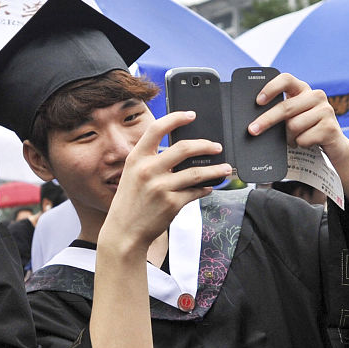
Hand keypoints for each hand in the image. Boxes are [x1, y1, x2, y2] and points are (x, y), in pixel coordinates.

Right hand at [102, 111, 230, 250]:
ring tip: (224, 168)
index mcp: (136, 159)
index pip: (157, 129)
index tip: (191, 115)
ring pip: (197, 172)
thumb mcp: (132, 175)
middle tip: (216, 146)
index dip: (176, 118)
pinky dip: (206, 189)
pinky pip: (196, 192)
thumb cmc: (130, 202)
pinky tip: (209, 187)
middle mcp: (148, 170)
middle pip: (184, 148)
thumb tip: (181, 151)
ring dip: (215, 169)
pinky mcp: (172, 204)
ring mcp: (160, 187)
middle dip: (206, 145)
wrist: (124, 232)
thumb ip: (151, 160)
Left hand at [247, 72, 348, 161]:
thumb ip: (279, 111)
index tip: (258, 101)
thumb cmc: (305, 128)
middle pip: (285, 107)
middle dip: (266, 120)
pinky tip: (305, 142)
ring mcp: (326, 110)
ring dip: (288, 137)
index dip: (271, 88)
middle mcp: (316, 96)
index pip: (286, 79)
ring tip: (292, 139)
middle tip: (252, 130)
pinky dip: (299, 144)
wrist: (333, 144)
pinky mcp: (330, 127)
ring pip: (293, 125)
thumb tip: (254, 121)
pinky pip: (303, 139)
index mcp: (303, 89)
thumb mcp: (292, 116)